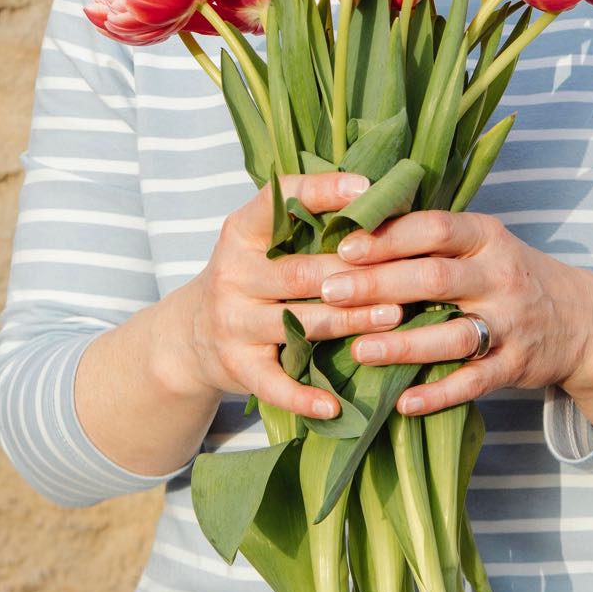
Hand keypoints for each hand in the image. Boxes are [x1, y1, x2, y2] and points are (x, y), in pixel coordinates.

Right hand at [178, 173, 403, 418]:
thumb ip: (305, 220)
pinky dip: (304, 397)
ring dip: (349, 321)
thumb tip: (378, 194)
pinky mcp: (236, 366)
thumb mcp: (261, 240)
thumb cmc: (250, 276)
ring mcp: (232, 322)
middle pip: (300, 271)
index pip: (279, 201)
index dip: (323, 191)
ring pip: (298, 322)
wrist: (189, 335)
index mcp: (241, 232)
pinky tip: (335, 404)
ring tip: (394, 317)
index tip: (366, 187)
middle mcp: (232, 273)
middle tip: (403, 270)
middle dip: (353, 272)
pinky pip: (274, 384)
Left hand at [320, 211, 592, 427]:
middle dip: (379, 285)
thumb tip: (356, 225)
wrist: (581, 319)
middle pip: (435, 278)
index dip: (389, 236)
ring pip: (453, 335)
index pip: (435, 228)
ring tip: (358, 349)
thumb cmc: (508, 273)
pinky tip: (402, 402)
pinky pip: (474, 382)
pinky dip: (438, 394)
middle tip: (330, 291)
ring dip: (403, 344)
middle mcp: (500, 275)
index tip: (344, 246)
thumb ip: (433, 237)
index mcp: (486, 236)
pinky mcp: (515, 365)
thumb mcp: (482, 243)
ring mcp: (510, 323)